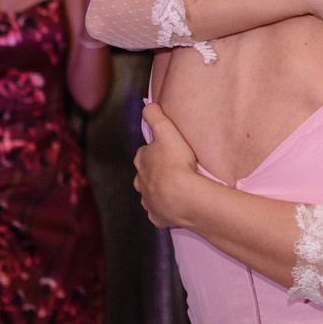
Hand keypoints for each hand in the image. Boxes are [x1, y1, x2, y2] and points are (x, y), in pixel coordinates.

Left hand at [134, 103, 198, 227]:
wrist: (183, 196)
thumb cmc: (175, 161)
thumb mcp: (166, 129)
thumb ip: (154, 114)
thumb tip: (147, 106)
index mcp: (141, 160)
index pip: (146, 152)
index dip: (157, 150)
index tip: (170, 150)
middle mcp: (140, 182)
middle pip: (146, 174)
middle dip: (157, 172)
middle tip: (176, 169)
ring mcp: (148, 201)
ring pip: (151, 194)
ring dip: (161, 190)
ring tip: (179, 188)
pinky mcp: (157, 217)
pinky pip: (160, 212)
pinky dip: (167, 208)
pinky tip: (178, 205)